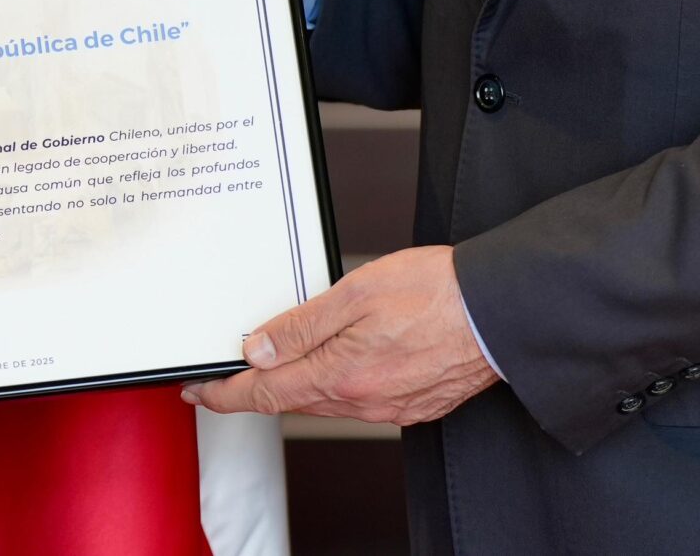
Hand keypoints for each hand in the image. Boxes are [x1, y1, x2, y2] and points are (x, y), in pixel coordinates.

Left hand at [181, 246, 498, 425]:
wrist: (500, 312)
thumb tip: (259, 349)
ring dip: (298, 384)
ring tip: (282, 359)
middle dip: (258, 387)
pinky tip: (340, 360)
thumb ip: (302, 325)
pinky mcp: (414, 404)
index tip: (200, 392)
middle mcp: (364, 401)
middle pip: (292, 401)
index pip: (264, 394)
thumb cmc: (438, 292)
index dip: (224, 395)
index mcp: (342, 374)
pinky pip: (359, 401)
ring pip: (325, 401)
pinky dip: (337, 384)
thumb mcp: (355, 292)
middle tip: (232, 370)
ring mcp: (390, 407)